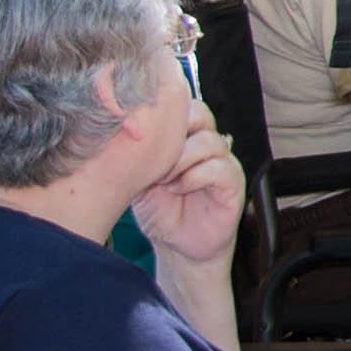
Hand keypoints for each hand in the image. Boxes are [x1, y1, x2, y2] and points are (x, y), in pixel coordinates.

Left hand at [130, 109, 243, 274]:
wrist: (177, 245)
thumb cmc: (159, 209)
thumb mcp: (138, 175)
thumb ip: (136, 152)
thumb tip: (117, 130)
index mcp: (186, 137)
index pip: (182, 105)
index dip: (162, 117)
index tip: (141, 139)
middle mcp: (207, 143)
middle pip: (200, 114)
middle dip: (174, 134)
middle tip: (153, 158)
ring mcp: (223, 161)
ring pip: (208, 141)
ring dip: (180, 160)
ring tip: (163, 179)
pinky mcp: (233, 183)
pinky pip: (218, 167)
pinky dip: (192, 177)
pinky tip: (177, 189)